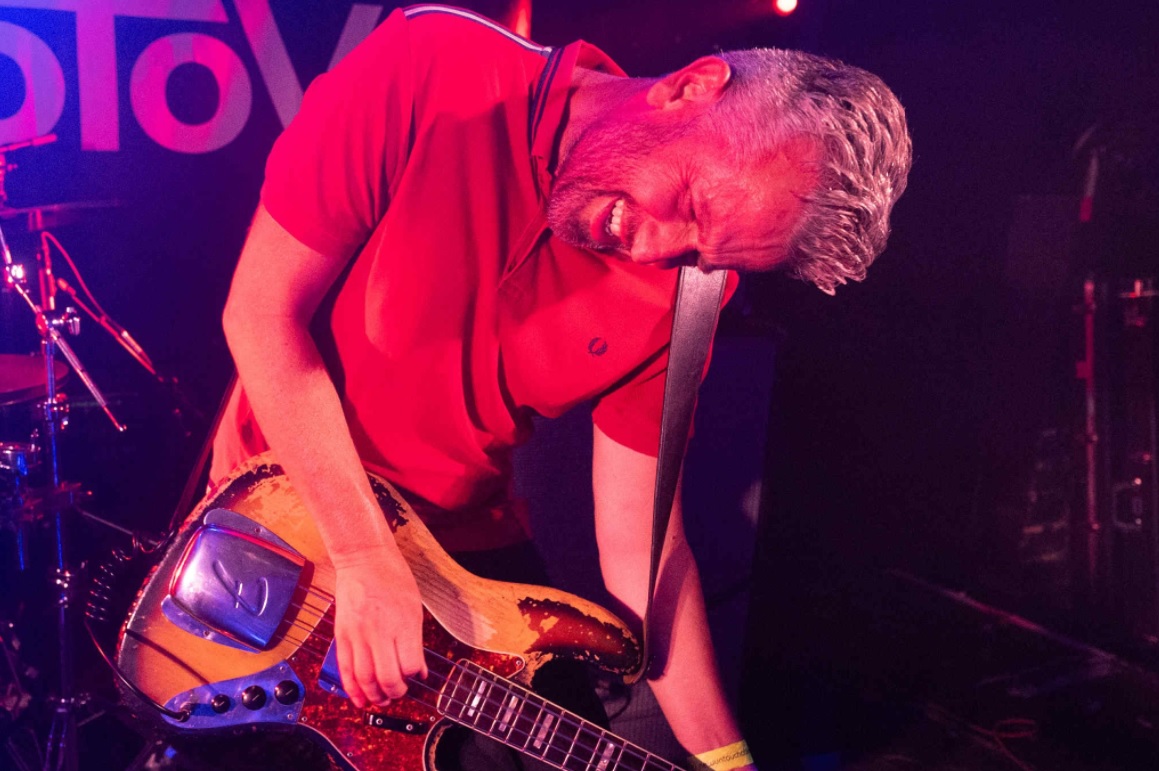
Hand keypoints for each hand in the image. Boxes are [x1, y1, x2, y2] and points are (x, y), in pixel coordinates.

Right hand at [332, 547, 427, 708]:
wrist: (364, 559)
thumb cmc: (393, 578)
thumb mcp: (414, 607)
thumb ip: (416, 640)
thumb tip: (419, 669)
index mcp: (403, 623)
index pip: (410, 665)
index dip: (415, 677)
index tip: (416, 676)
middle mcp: (380, 631)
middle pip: (387, 677)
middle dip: (395, 693)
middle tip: (399, 693)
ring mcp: (358, 634)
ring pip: (364, 678)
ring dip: (373, 695)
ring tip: (381, 700)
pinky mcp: (343, 634)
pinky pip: (345, 668)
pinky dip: (352, 688)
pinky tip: (359, 698)